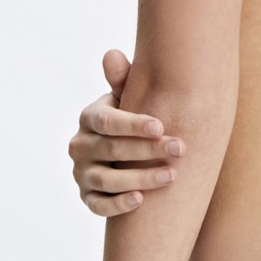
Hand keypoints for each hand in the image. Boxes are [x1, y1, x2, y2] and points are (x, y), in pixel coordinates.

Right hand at [68, 48, 186, 215]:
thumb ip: (123, 81)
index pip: (106, 121)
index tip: (160, 126)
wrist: (121, 160)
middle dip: (147, 150)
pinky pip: (100, 205)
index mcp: (89, 119)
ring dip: (140, 178)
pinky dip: (119, 204)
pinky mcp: (88, 198)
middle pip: (112, 150)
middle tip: (180, 149)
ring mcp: (82, 174)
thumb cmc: (130, 125)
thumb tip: (113, 55)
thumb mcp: (126, 101)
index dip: (132, 124)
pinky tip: (141, 200)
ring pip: (107, 179)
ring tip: (171, 176)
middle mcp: (80, 146)